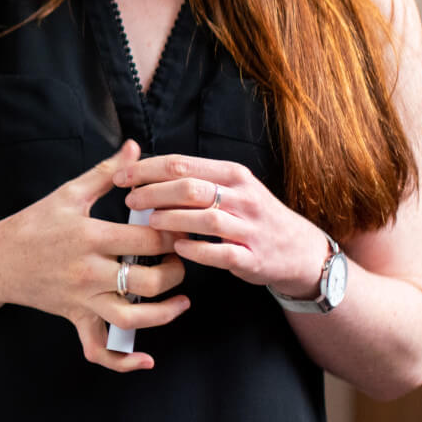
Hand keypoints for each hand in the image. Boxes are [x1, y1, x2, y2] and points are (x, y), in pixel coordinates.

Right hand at [0, 140, 189, 370]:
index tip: (184, 227)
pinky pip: (99, 350)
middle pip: (148, 282)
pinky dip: (123, 362)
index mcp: (90, 236)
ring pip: (132, 319)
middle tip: (182, 259)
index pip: (147, 240)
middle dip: (176, 272)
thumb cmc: (34, 223)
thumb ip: (107, 172)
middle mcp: (88, 272)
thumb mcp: (69, 193)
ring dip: (165, 314)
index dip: (173, 235)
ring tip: (181, 300)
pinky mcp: (76, 319)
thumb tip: (134, 148)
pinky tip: (146, 359)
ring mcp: (82, 300)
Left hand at [113, 154, 331, 298]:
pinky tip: (177, 247)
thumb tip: (146, 173)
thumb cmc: (253, 216)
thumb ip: (196, 179)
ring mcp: (249, 227)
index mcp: (232, 174)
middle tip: (130, 199)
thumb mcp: (232, 188)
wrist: (299, 250)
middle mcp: (242, 196)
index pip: (182, 164)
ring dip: (171, 219)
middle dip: (153, 192)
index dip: (147, 169)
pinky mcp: (252, 257)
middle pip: (189, 187)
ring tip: (149, 222)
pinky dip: (196, 250)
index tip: (121, 176)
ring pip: (204, 217)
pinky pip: (221, 252)